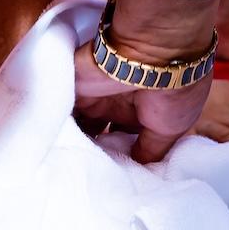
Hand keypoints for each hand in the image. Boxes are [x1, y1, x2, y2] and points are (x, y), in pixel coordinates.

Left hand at [73, 0, 218, 162]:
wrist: (152, 52)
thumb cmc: (172, 89)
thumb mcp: (172, 128)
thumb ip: (153, 149)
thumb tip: (140, 167)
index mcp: (143, 110)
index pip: (125, 138)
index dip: (119, 156)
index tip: (113, 178)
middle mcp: (117, 102)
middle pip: (99, 133)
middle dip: (94, 153)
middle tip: (87, 178)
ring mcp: (94, 95)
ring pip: (80, 126)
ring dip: (76, 145)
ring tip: (70, 172)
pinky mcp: (72, 89)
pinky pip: (61, 114)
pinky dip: (57, 132)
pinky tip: (56, 155)